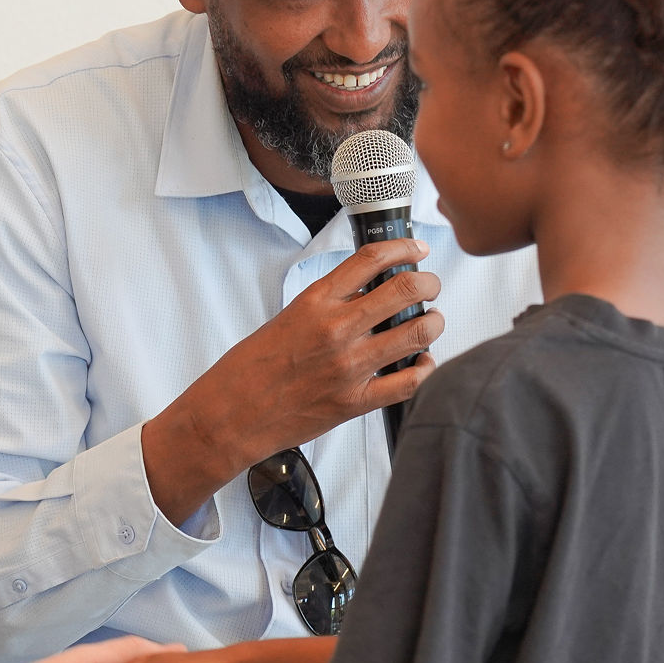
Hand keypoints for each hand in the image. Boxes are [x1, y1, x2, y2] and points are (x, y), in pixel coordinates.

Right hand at [143, 239, 442, 519]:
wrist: (230, 414)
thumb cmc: (250, 369)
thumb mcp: (286, 319)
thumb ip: (328, 306)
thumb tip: (369, 295)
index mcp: (315, 303)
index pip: (371, 259)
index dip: (403, 248)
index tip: (416, 249)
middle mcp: (336, 330)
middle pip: (406, 289)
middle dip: (429, 283)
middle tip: (430, 286)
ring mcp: (349, 367)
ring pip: (418, 333)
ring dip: (433, 323)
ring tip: (430, 322)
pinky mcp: (355, 402)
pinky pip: (410, 381)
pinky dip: (424, 368)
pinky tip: (422, 363)